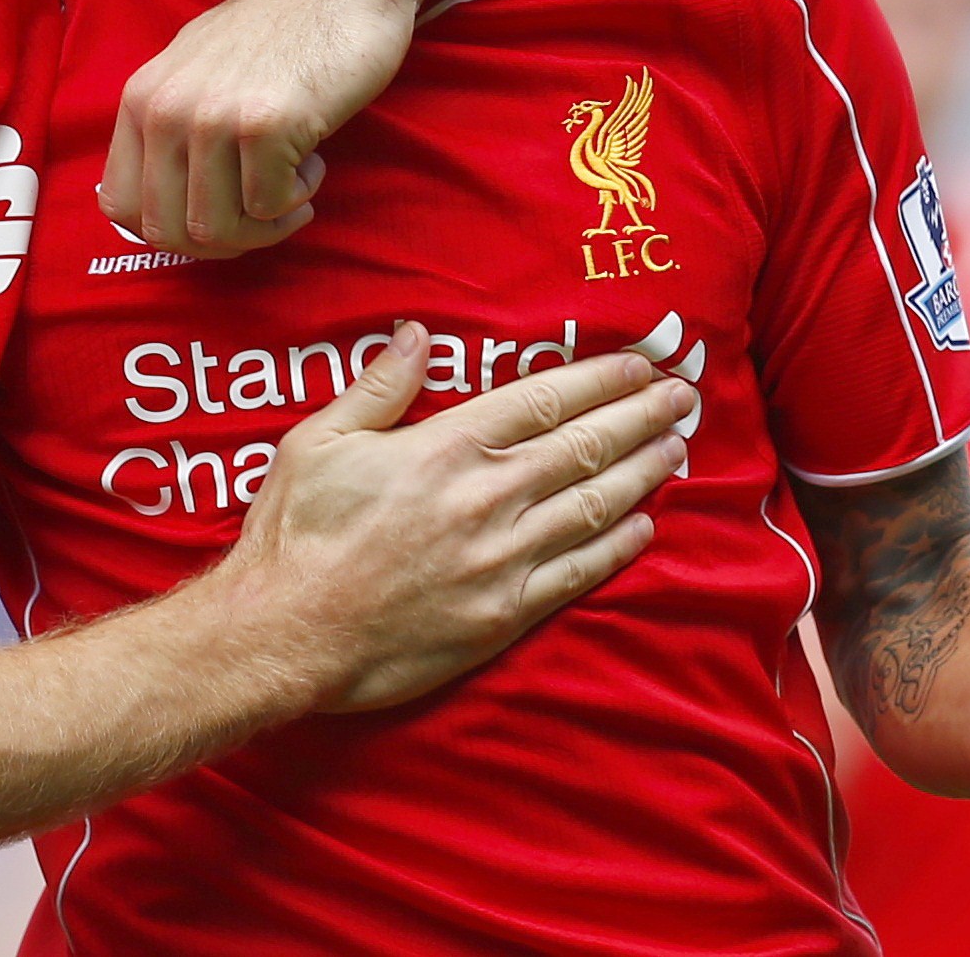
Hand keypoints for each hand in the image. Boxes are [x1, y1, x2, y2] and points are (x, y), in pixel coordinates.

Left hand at [101, 0, 414, 257]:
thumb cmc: (281, 30)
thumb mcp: (196, 69)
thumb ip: (166, 126)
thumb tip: (136, 206)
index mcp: (141, 97)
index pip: (120, 206)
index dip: (169, 230)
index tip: (215, 216)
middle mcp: (166, 107)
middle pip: (165, 231)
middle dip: (220, 239)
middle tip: (262, 214)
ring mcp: (213, 116)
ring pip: (216, 229)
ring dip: (262, 224)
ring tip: (290, 183)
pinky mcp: (265, 125)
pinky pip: (269, 207)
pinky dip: (297, 197)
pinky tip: (312, 158)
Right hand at [219, 323, 689, 710]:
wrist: (287, 633)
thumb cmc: (294, 533)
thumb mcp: (319, 439)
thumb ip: (379, 386)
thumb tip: (416, 335)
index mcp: (446, 447)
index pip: (543, 400)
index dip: (598, 378)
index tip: (638, 363)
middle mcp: (487, 497)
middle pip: (584, 446)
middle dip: (640, 416)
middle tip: (683, 394)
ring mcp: (502, 559)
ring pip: (593, 506)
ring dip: (643, 473)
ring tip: (678, 448)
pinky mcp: (504, 614)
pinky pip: (578, 573)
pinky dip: (618, 546)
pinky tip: (645, 526)